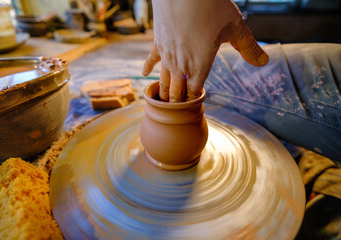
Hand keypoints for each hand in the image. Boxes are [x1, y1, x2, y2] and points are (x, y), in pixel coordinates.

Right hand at [143, 0, 268, 101]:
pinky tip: (146, 75)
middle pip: (176, 93)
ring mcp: (166, 56)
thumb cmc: (212, 8)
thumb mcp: (236, 28)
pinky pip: (151, 60)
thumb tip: (265, 61)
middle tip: (176, 112)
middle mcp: (181, 67)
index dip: (194, 102)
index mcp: (200, 67)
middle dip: (177, 103)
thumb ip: (249, 48)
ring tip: (163, 102)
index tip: (194, 107)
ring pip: (163, 81)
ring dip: (163, 93)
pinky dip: (148, 69)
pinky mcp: (157, 43)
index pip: (194, 94)